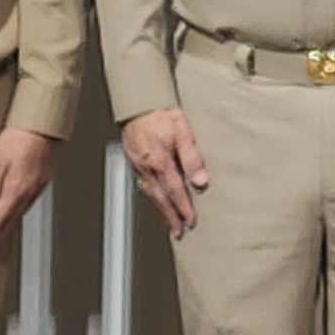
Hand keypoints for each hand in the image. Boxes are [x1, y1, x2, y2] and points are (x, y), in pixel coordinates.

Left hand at [0, 125, 59, 255]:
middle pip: (12, 220)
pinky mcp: (41, 180)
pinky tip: (13, 212)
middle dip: (0, 237)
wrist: (42, 124)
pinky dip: (17, 212)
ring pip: (20, 212)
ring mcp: (37, 187)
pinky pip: (27, 202)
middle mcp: (29, 192)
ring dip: (9, 226)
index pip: (1, 220)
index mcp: (16, 190)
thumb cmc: (18, 137)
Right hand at [121, 108, 209, 237]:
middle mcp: (147, 167)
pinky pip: (144, 185)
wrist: (138, 101)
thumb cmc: (161, 113)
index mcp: (160, 162)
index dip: (183, 208)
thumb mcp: (183, 131)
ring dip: (161, 210)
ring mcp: (139, 165)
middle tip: (178, 233)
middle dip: (170, 217)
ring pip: (151, 194)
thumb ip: (192, 157)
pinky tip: (157, 200)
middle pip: (160, 198)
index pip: (175, 191)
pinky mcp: (134, 160)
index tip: (190, 222)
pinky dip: (152, 197)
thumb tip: (200, 181)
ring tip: (169, 223)